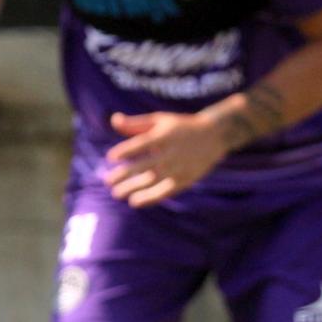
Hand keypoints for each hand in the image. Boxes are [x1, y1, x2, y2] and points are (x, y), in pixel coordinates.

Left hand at [103, 110, 227, 206]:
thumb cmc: (180, 126)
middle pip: (145, 166)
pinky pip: (165, 192)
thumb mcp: (160, 120)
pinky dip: (150, 198)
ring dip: (134, 188)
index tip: (110, 157)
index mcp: (164, 136)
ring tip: (117, 194)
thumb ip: (136, 124)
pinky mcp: (184, 180)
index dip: (126, 151)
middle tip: (107, 181)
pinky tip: (135, 201)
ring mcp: (178, 168)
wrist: (214, 136)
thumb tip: (114, 120)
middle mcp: (171, 153)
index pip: (142, 144)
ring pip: (153, 181)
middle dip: (125, 175)